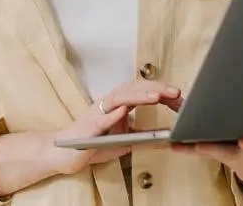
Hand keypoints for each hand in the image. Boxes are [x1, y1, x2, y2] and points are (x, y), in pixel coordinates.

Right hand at [46, 80, 182, 175]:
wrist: (63, 154)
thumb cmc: (93, 144)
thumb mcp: (124, 141)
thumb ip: (142, 136)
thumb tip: (166, 136)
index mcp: (118, 105)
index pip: (142, 92)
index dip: (160, 91)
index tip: (179, 95)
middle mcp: (107, 104)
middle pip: (133, 89)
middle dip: (155, 89)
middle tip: (175, 92)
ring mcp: (96, 113)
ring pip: (118, 98)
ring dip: (138, 96)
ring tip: (155, 96)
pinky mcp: (87, 127)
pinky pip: (100, 119)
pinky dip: (112, 115)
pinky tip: (124, 111)